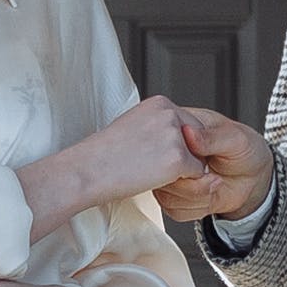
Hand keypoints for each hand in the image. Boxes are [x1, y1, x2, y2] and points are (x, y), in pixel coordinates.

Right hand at [19, 98, 198, 229]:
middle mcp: (171, 113)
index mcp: (160, 103)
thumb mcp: (134, 126)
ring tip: (148, 170)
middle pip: (199, 141)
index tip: (154, 154)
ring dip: (180, 170)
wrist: (87, 171)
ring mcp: (175, 135)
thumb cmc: (104, 155)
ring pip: (198, 159)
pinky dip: (180, 183)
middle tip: (151, 164)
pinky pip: (195, 176)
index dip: (175, 145)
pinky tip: (153, 178)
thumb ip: (158, 126)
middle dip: (183, 156)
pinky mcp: (178, 158)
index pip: (189, 126)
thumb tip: (179, 138)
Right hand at [158, 105, 275, 223]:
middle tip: (209, 173)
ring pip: (165, 196)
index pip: (158, 143)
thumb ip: (211, 137)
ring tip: (214, 182)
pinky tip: (209, 194)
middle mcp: (169, 154)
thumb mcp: (235, 138)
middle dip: (190, 181)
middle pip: (158, 174)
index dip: (176, 158)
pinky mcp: (175, 197)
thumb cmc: (245, 149)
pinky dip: (196, 208)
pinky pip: (174, 210)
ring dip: (196, 195)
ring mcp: (170, 177)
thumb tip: (188, 132)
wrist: (254, 176)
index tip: (200, 161)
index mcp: (178, 129)